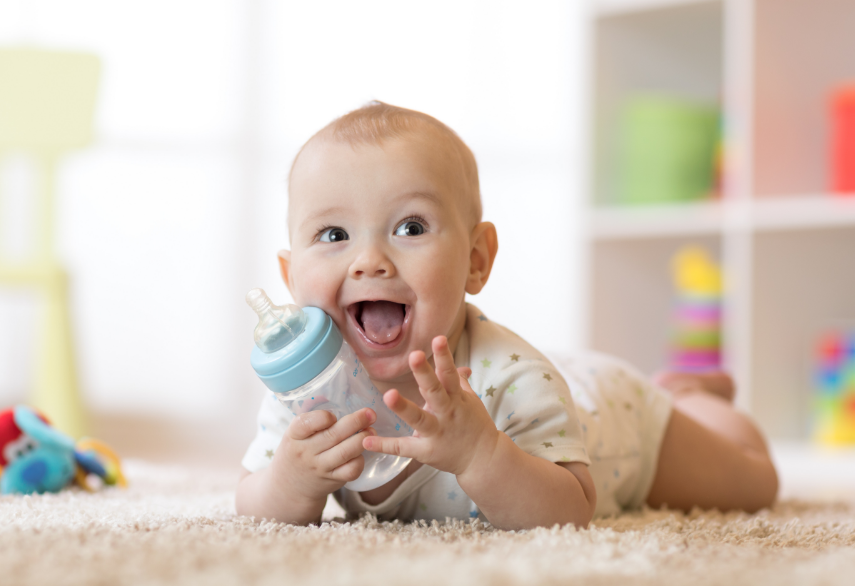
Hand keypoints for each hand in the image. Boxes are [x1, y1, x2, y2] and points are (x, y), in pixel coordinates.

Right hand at [271, 407, 376, 502]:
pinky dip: (360, 460)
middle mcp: (305, 452)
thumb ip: (313, 419)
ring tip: (372, 431)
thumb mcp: (295, 434)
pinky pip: (351, 470)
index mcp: (294, 435)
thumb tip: (340, 394)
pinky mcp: (332, 480)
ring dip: (362, 439)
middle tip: (370, 413)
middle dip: (356, 422)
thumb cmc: (297, 451)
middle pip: (333, 435)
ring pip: (346, 452)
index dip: (323, 417)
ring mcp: (319, 467)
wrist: (288, 487)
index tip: (334, 415)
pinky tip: (362, 452)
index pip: (306, 423)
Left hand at [362, 336, 499, 476]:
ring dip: (403, 407)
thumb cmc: (475, 425)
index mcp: (457, 399)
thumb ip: (460, 383)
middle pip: (435, 391)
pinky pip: (403, 447)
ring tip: (387, 395)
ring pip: (419, 419)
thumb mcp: (471, 401)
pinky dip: (384, 445)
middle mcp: (447, 413)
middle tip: (414, 355)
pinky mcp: (426, 451)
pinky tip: (366, 440)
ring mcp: (436, 432)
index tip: (437, 339)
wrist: (485, 459)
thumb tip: (459, 365)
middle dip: (425, 374)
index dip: (444, 357)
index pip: (450, 374)